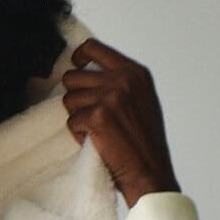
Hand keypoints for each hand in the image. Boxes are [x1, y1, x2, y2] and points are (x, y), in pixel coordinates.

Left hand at [61, 37, 180, 208]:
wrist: (149, 171)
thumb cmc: (144, 141)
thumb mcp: (140, 100)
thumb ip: (120, 82)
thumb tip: (88, 72)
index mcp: (135, 72)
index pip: (93, 48)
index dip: (77, 57)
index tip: (75, 66)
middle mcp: (123, 80)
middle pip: (73, 77)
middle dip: (75, 97)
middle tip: (89, 114)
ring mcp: (109, 97)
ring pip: (69, 100)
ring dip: (77, 117)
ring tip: (96, 130)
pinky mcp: (96, 117)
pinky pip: (71, 122)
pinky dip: (78, 134)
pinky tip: (96, 141)